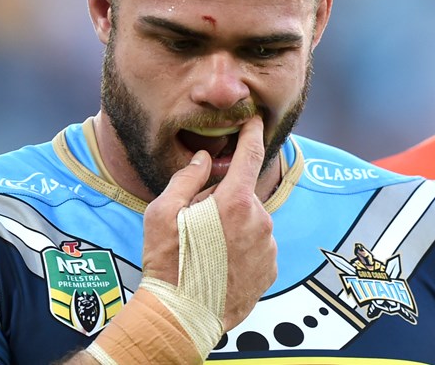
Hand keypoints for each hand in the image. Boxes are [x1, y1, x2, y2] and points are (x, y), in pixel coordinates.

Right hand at [141, 114, 277, 330]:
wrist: (182, 316)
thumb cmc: (168, 263)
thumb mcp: (163, 212)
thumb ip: (187, 178)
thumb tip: (205, 159)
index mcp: (235, 202)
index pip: (250, 155)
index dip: (253, 133)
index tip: (256, 119)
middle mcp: (260, 221)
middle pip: (242, 196)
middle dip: (223, 201)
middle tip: (196, 223)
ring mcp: (269, 247)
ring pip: (251, 223)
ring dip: (233, 228)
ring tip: (205, 251)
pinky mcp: (271, 270)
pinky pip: (258, 247)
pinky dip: (242, 250)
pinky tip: (219, 264)